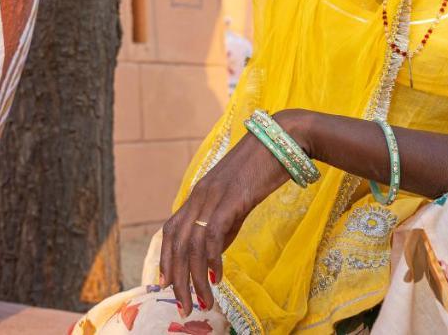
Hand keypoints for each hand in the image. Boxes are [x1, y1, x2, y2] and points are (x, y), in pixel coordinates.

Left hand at [158, 116, 304, 315]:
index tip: (166, 286)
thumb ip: (223, 228)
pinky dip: (212, 259)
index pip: (169, 232)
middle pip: (176, 243)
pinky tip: (218, 277)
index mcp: (197, 196)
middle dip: (177, 279)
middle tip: (185, 307)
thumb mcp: (236, 204)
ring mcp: (212, 196)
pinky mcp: (230, 198)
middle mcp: (198, 196)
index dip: (165, 260)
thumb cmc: (261, 170)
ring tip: (204, 302)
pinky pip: (212, 234)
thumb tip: (212, 260)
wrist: (282, 140)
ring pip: (192, 244)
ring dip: (195, 278)